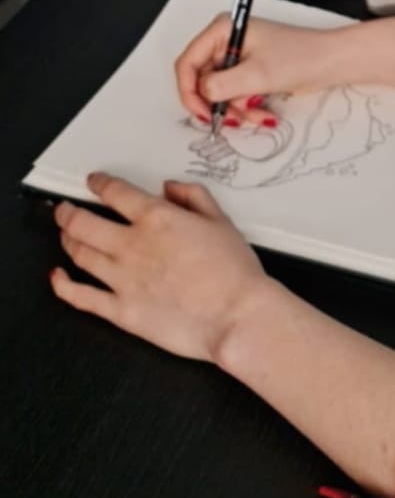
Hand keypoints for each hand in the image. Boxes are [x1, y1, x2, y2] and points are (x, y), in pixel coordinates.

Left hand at [50, 171, 269, 361]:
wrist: (235, 316)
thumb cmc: (234, 270)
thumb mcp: (222, 221)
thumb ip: (194, 197)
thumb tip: (169, 187)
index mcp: (157, 218)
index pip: (115, 193)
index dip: (100, 184)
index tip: (94, 182)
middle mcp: (131, 245)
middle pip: (83, 223)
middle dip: (68, 213)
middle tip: (64, 210)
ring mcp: (121, 279)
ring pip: (78, 254)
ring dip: (67, 240)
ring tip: (66, 236)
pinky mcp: (119, 311)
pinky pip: (79, 296)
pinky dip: (62, 285)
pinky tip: (57, 277)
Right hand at [175, 14, 340, 126]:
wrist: (332, 61)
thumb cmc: (301, 57)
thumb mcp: (257, 75)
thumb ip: (222, 85)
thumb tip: (201, 94)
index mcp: (223, 30)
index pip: (187, 62)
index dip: (188, 91)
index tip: (201, 113)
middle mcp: (226, 40)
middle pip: (201, 79)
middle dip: (217, 103)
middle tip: (229, 120)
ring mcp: (237, 56)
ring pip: (219, 91)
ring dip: (234, 109)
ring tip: (255, 116)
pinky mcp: (249, 70)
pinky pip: (235, 94)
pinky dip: (244, 107)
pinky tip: (261, 114)